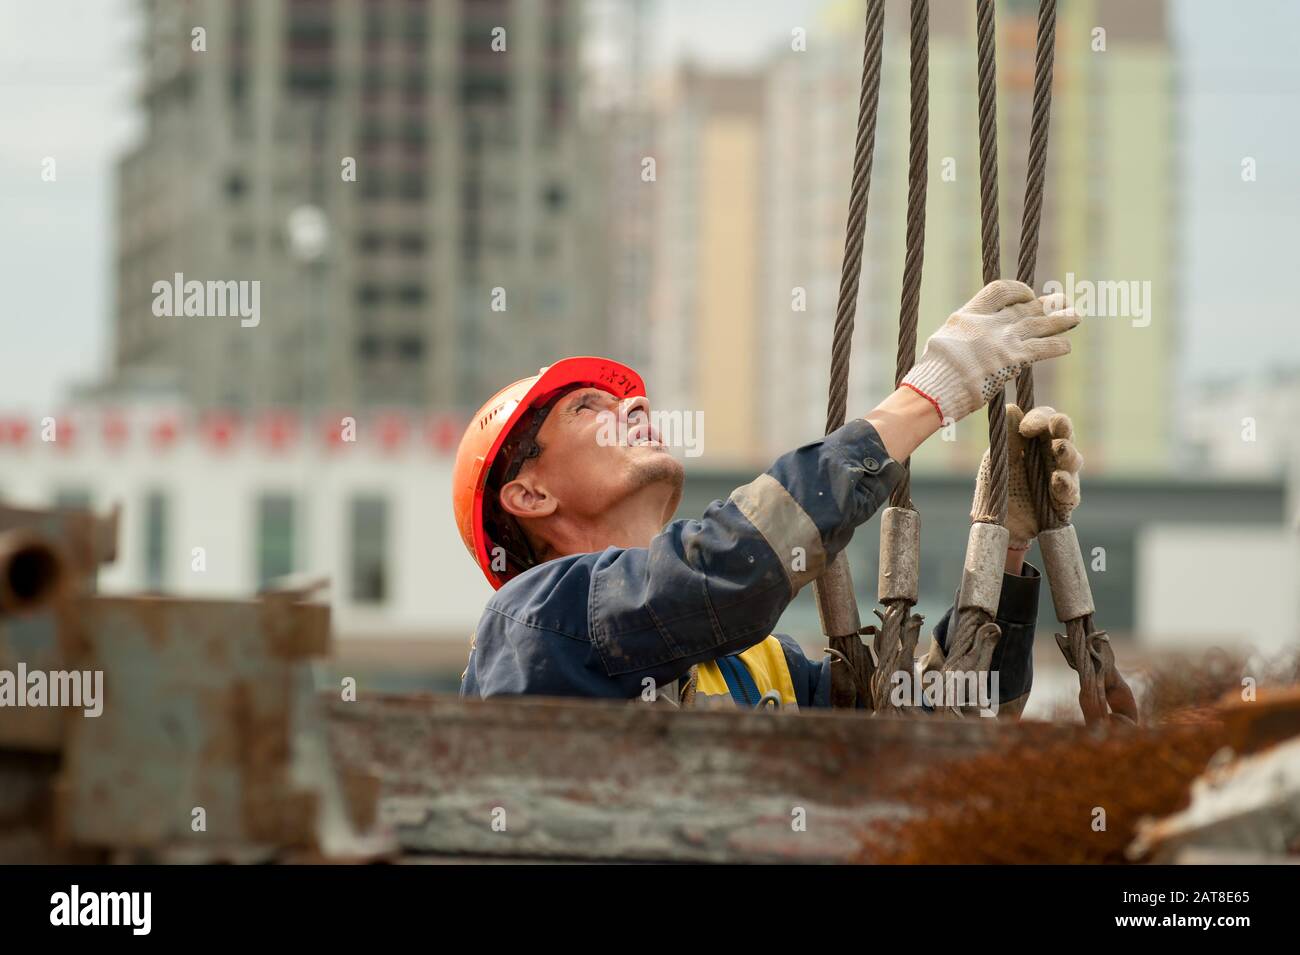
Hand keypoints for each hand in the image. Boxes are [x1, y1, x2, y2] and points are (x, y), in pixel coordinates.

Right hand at [901, 280, 1078, 422]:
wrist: (936, 387)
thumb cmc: (931, 374)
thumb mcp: (941, 345)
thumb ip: (958, 339)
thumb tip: (959, 345)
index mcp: (967, 316)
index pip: (998, 291)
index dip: (1018, 290)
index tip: (1028, 296)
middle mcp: (988, 323)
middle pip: (1024, 307)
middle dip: (1045, 304)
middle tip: (1061, 300)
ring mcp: (1002, 340)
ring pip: (1039, 324)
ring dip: (1060, 320)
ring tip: (1077, 316)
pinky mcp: (1013, 359)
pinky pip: (1042, 348)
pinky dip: (1056, 345)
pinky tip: (1067, 346)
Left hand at [971, 404, 1082, 547]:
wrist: (996, 522)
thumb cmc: (998, 485)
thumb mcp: (998, 460)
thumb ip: (1007, 438)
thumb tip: (1011, 407)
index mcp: (1036, 440)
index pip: (1046, 419)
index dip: (1040, 418)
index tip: (1025, 427)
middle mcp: (1053, 455)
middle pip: (1066, 436)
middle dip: (1063, 429)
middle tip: (1057, 424)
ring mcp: (1062, 478)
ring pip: (1074, 461)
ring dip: (1068, 454)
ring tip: (1060, 449)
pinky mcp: (1063, 502)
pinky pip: (1070, 492)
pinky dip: (1065, 485)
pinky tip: (1057, 479)